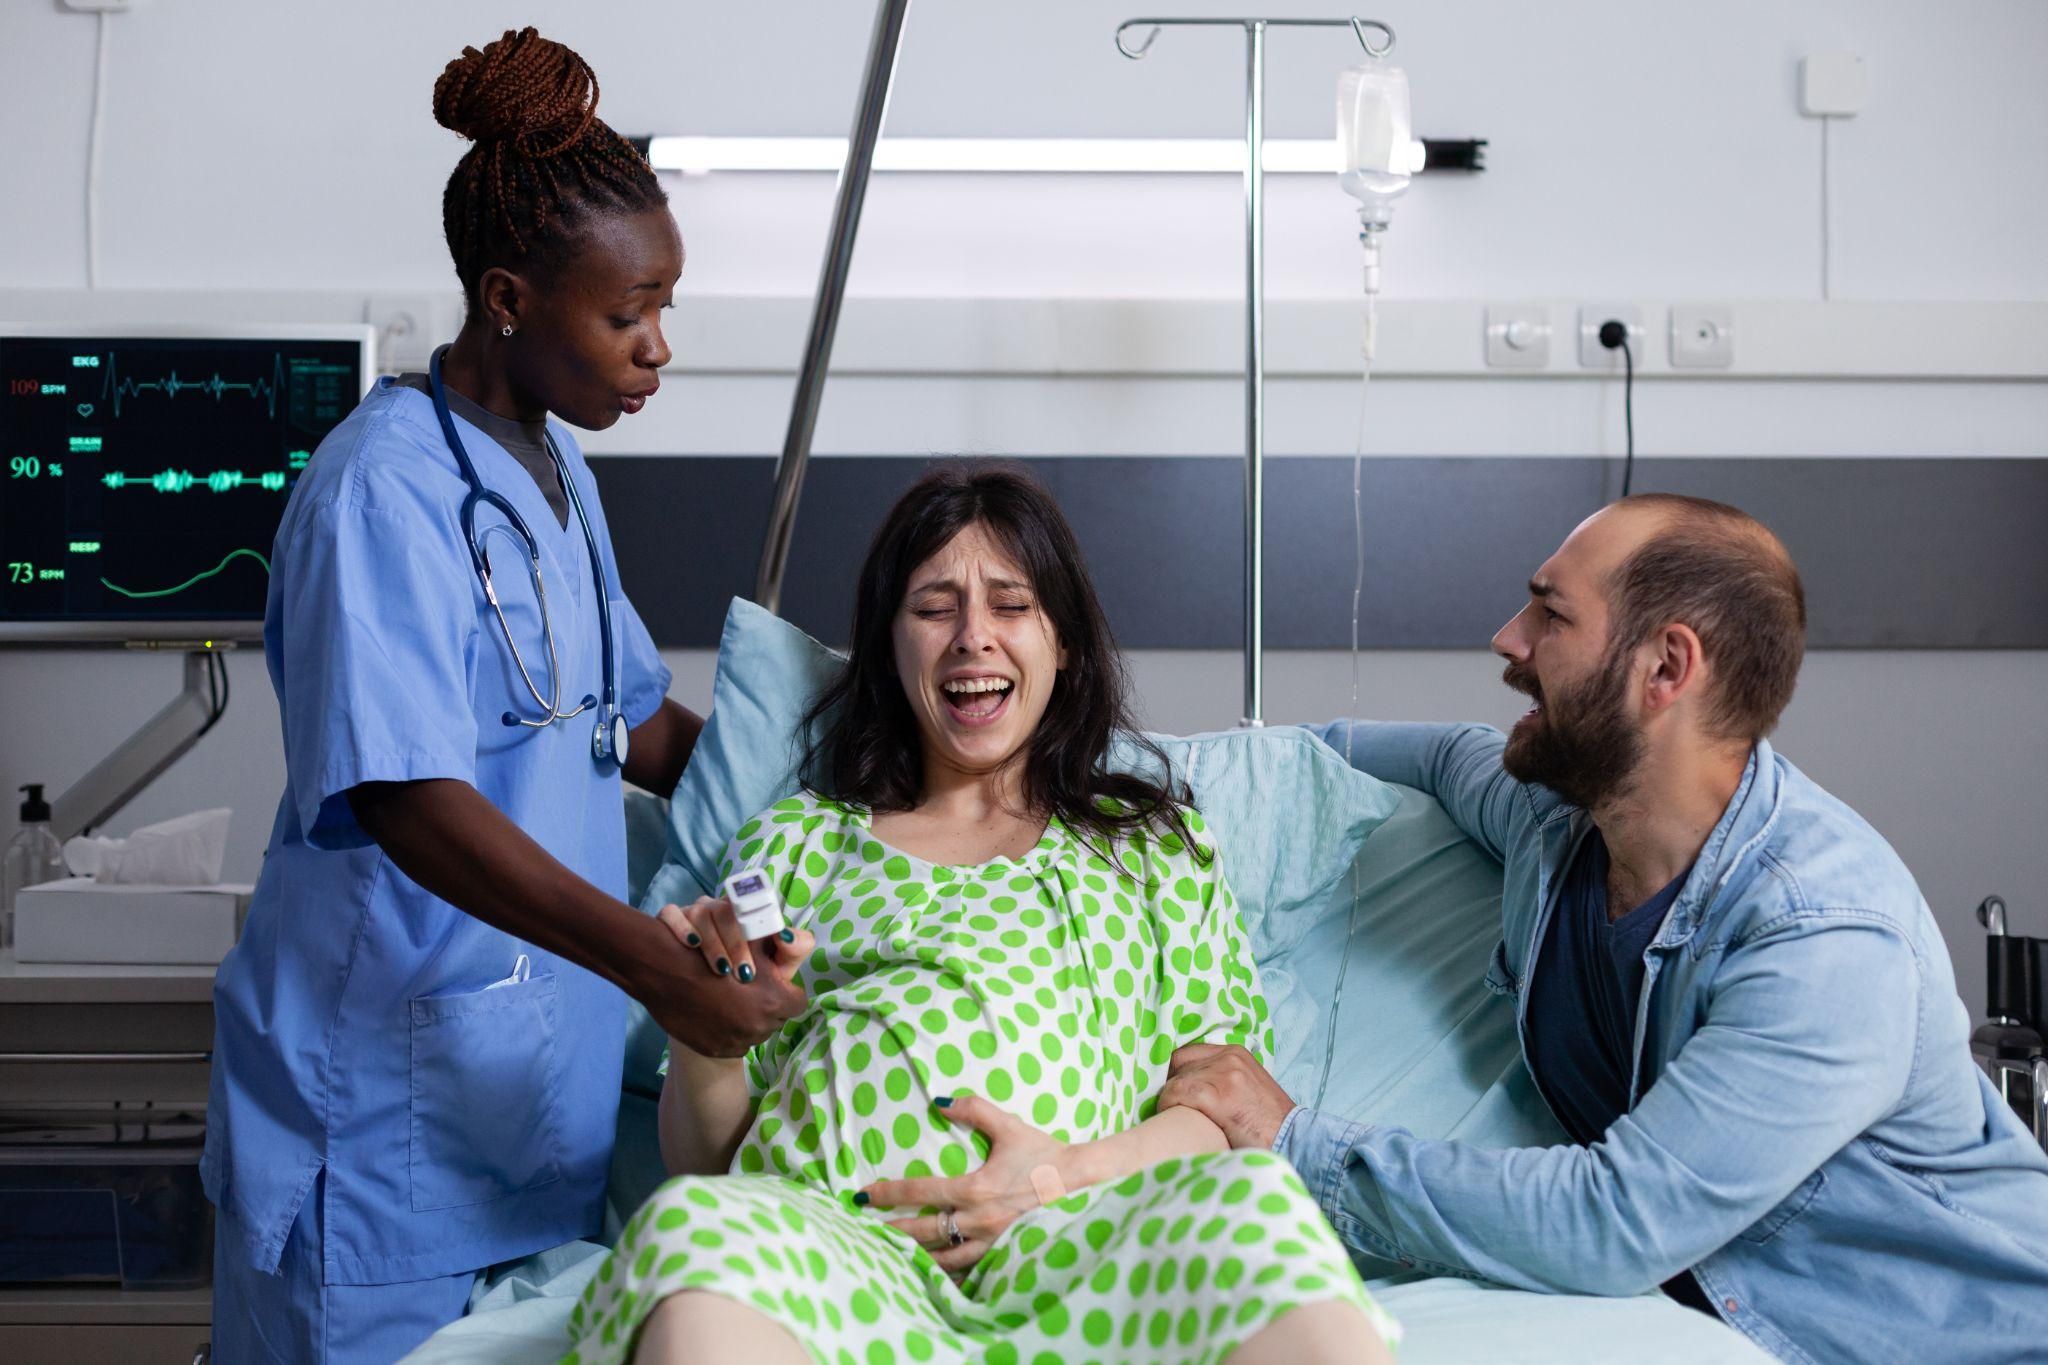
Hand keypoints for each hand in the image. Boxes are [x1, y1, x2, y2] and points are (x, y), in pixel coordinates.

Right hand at [638, 903, 811, 1057]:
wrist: (660, 971)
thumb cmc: (711, 949)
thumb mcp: (752, 940)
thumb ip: (787, 945)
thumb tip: (799, 944)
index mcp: (773, 1000)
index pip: (797, 1001)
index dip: (785, 990)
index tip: (773, 981)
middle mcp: (758, 1026)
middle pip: (777, 1017)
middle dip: (768, 1004)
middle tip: (750, 988)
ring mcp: (736, 1042)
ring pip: (757, 1032)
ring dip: (750, 1019)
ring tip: (731, 1000)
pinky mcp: (716, 1050)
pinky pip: (736, 1044)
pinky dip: (731, 1031)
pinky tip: (717, 1012)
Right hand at [658, 895, 776, 982]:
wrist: (705, 989)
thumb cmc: (749, 976)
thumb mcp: (776, 966)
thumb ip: (792, 950)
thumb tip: (787, 936)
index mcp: (745, 911)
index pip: (754, 906)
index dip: (758, 929)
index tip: (762, 961)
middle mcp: (718, 908)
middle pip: (726, 912)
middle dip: (736, 944)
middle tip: (744, 975)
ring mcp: (693, 911)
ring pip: (701, 912)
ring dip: (713, 942)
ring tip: (721, 971)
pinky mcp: (671, 918)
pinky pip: (671, 913)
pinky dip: (681, 927)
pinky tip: (691, 945)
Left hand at [856, 1095, 1065, 1277]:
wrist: (1082, 1183)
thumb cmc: (1043, 1154)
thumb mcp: (1009, 1126)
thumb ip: (974, 1109)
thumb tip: (940, 1101)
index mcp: (975, 1189)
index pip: (920, 1191)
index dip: (888, 1193)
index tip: (863, 1194)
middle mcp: (978, 1220)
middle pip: (923, 1230)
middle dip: (891, 1230)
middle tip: (864, 1230)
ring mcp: (992, 1241)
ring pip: (943, 1257)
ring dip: (914, 1255)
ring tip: (891, 1255)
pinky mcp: (1004, 1253)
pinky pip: (969, 1268)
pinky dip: (946, 1271)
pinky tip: (932, 1272)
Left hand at [1158, 1044, 1295, 1150]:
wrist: (1295, 1140)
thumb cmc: (1269, 1122)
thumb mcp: (1248, 1087)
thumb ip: (1222, 1078)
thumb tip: (1187, 1084)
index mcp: (1235, 1052)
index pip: (1188, 1053)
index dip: (1175, 1073)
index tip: (1171, 1092)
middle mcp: (1229, 1057)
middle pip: (1178, 1064)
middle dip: (1171, 1085)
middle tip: (1171, 1107)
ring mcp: (1224, 1075)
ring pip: (1175, 1081)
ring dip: (1169, 1101)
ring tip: (1174, 1118)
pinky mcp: (1218, 1095)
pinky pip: (1177, 1094)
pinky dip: (1169, 1107)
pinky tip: (1175, 1120)